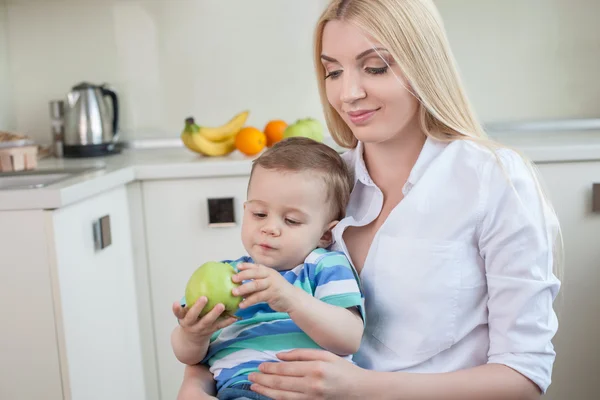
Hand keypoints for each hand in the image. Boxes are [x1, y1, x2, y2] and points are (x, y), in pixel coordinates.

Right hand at [172, 296, 236, 343]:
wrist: (193, 338)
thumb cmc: (192, 317)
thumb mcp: (187, 311)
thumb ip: (191, 298)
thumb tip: (201, 275)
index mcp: (184, 318)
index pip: (178, 313)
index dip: (176, 309)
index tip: (176, 302)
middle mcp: (191, 324)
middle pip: (193, 316)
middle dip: (198, 308)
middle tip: (204, 298)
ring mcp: (201, 328)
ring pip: (207, 322)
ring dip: (214, 314)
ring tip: (221, 305)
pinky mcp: (211, 331)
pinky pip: (219, 326)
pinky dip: (227, 321)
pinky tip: (234, 316)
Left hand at [232, 263, 300, 312]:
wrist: (293, 299)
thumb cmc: (277, 290)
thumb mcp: (268, 283)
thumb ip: (256, 282)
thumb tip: (238, 285)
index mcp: (268, 271)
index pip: (256, 266)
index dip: (246, 266)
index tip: (236, 267)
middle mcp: (270, 276)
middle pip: (255, 273)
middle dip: (243, 275)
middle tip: (233, 279)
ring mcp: (272, 284)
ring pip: (256, 285)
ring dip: (244, 288)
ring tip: (234, 293)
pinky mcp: (273, 294)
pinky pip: (258, 297)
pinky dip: (249, 301)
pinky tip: (242, 305)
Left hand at [247, 349, 366, 399]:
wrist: (358, 390)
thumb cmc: (342, 369)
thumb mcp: (324, 354)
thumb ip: (301, 353)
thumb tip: (279, 356)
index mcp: (315, 368)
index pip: (286, 369)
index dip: (270, 368)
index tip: (259, 366)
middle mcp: (312, 385)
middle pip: (281, 383)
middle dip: (263, 380)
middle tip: (250, 376)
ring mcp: (311, 398)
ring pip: (282, 395)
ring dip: (265, 391)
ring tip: (253, 386)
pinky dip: (276, 399)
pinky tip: (268, 395)